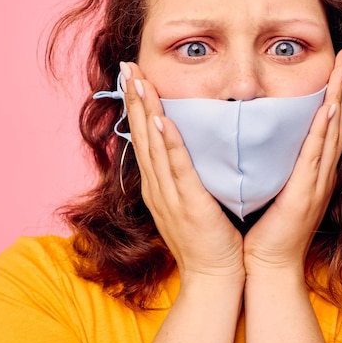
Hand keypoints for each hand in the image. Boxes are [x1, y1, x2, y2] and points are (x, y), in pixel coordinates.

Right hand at [121, 62, 244, 283]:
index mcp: (157, 185)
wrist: (213, 276)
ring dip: (145, 111)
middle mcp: (157, 187)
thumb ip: (183, 174)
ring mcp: (169, 196)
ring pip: (154, 145)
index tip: (133, 77)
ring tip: (138, 81)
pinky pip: (177, 168)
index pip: (144, 137)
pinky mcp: (188, 204)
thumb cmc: (207, 238)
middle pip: (141, 135)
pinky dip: (168, 143)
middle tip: (128, 66)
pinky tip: (163, 120)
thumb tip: (186, 148)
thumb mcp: (188, 201)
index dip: (137, 106)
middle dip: (134, 98)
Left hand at [243, 46, 341, 275]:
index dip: (335, 92)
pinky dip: (324, 130)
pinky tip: (329, 108)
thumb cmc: (267, 227)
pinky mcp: (306, 193)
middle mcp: (320, 172)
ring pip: (332, 131)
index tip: (339, 63)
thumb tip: (262, 136)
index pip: (328, 123)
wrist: (268, 264)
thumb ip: (275, 162)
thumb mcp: (274, 186)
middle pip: (337, 119)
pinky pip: (316, 155)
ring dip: (340, 97)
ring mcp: (317, 182)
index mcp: (313, 170)